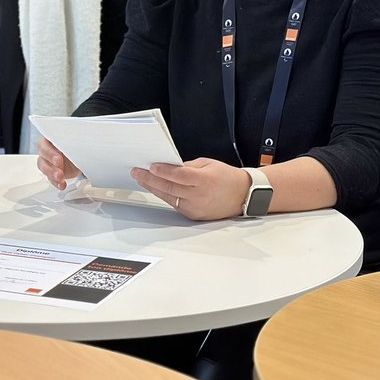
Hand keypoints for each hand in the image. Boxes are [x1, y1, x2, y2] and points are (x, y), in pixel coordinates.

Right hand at [37, 138, 79, 190]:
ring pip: (44, 167)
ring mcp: (48, 160)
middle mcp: (47, 148)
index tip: (59, 158)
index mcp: (51, 137)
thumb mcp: (76, 140)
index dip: (51, 152)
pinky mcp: (52, 172)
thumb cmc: (77, 143)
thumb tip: (79, 142)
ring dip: (52, 174)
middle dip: (51, 163)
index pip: (46, 142)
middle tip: (59, 169)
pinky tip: (62, 184)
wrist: (83, 154)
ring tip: (60, 178)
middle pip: (43, 155)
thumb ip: (74, 141)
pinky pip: (50, 178)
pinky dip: (56, 182)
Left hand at [131, 157, 247, 220]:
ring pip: (169, 197)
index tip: (150, 167)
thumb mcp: (208, 164)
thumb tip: (167, 167)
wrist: (243, 195)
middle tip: (137, 173)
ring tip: (142, 179)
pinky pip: (174, 205)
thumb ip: (187, 166)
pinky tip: (156, 188)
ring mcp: (195, 208)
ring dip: (153, 188)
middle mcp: (199, 196)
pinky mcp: (193, 215)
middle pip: (169, 188)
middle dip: (150, 180)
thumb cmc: (227, 177)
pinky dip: (165, 196)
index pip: (178, 176)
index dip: (162, 171)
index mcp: (204, 181)